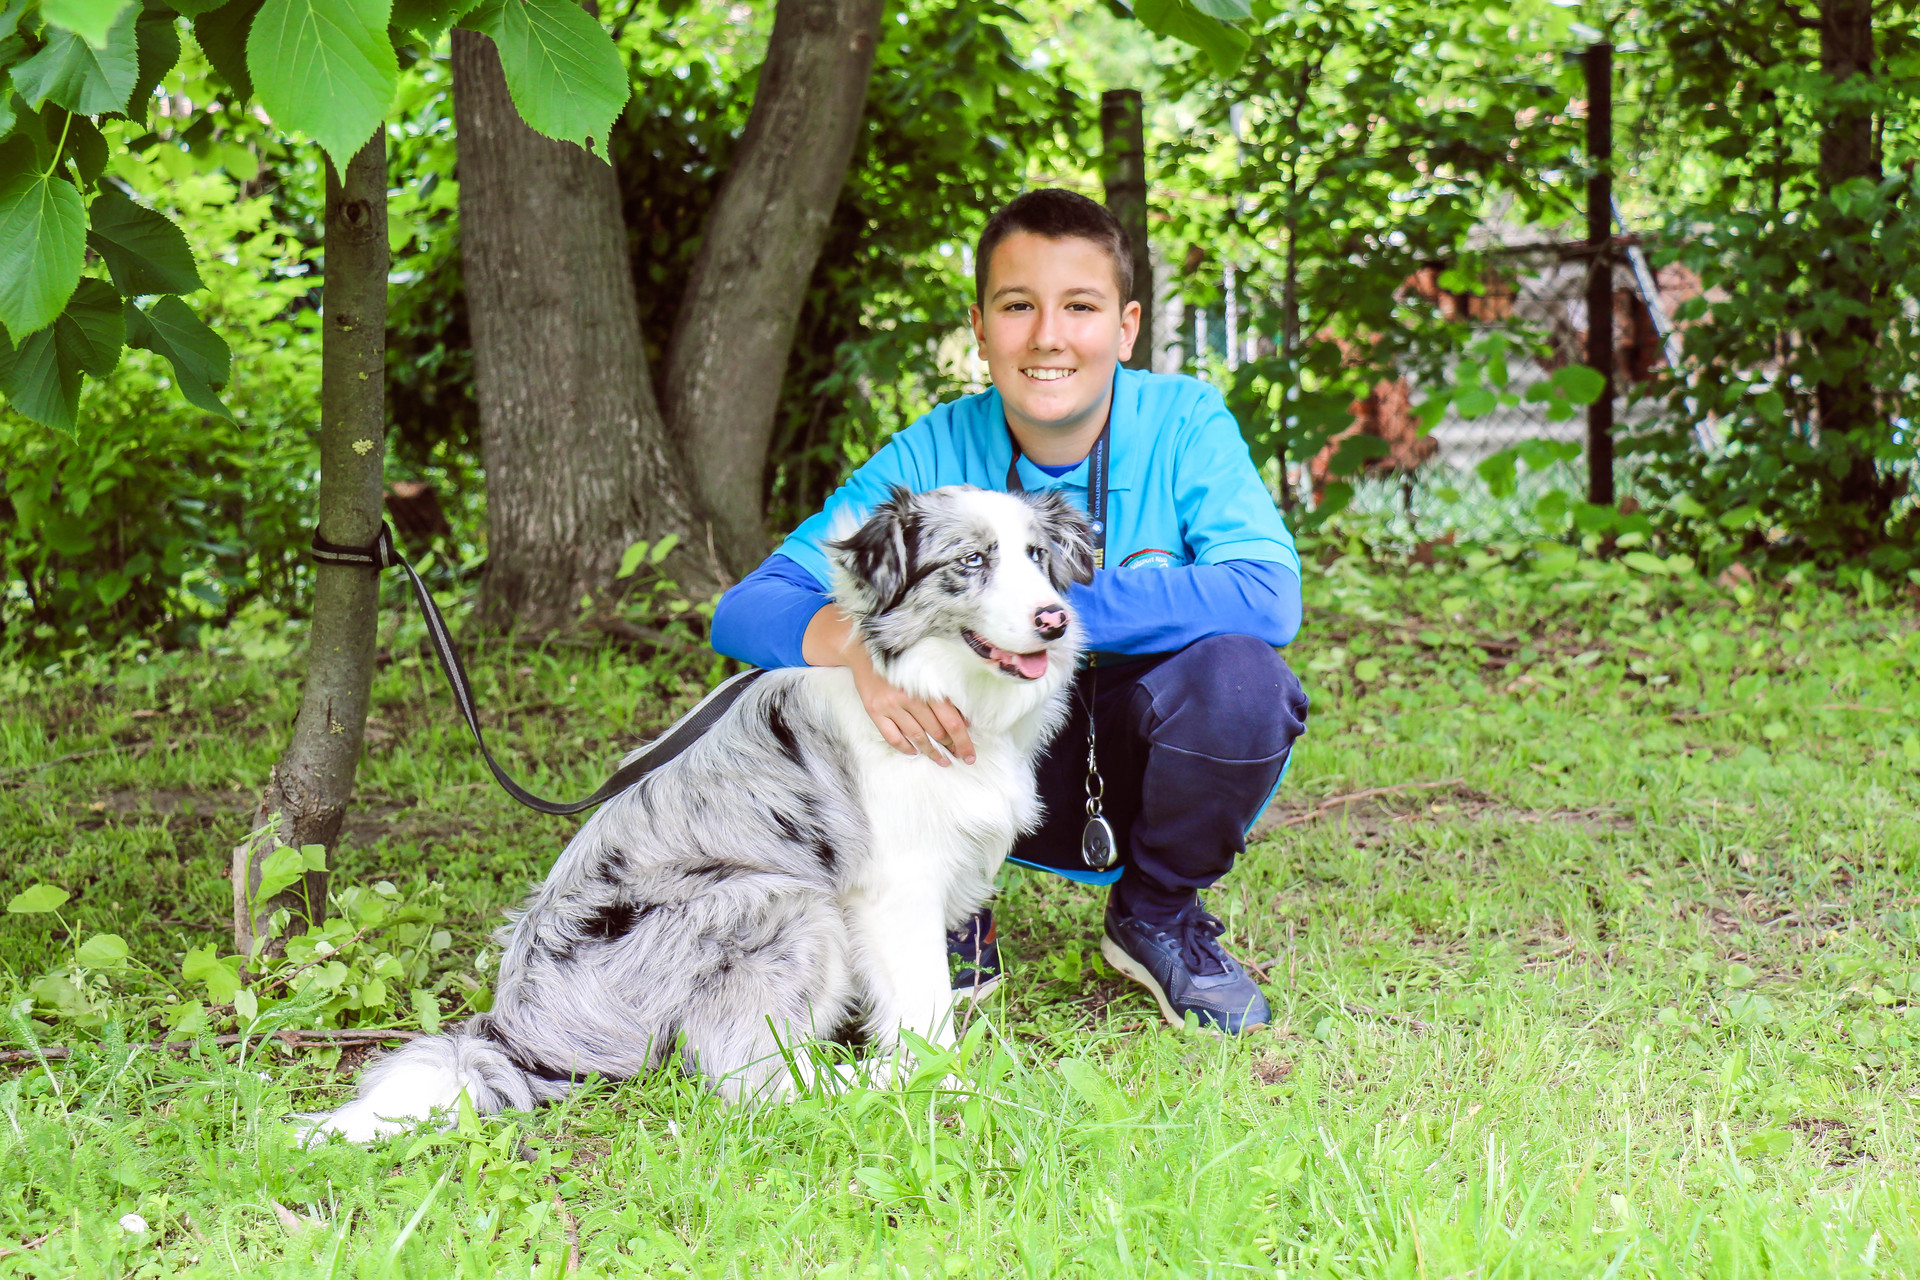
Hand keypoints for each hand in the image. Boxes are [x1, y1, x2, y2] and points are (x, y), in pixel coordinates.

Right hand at [846, 645, 974, 764]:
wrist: (866, 650)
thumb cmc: (903, 660)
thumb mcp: (928, 669)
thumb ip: (946, 692)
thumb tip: (965, 719)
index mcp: (927, 685)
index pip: (951, 720)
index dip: (963, 741)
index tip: (969, 755)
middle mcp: (910, 696)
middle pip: (936, 730)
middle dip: (949, 746)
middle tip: (958, 756)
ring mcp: (891, 705)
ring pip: (916, 736)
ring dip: (931, 751)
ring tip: (941, 760)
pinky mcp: (875, 710)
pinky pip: (892, 737)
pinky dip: (905, 747)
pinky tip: (914, 751)